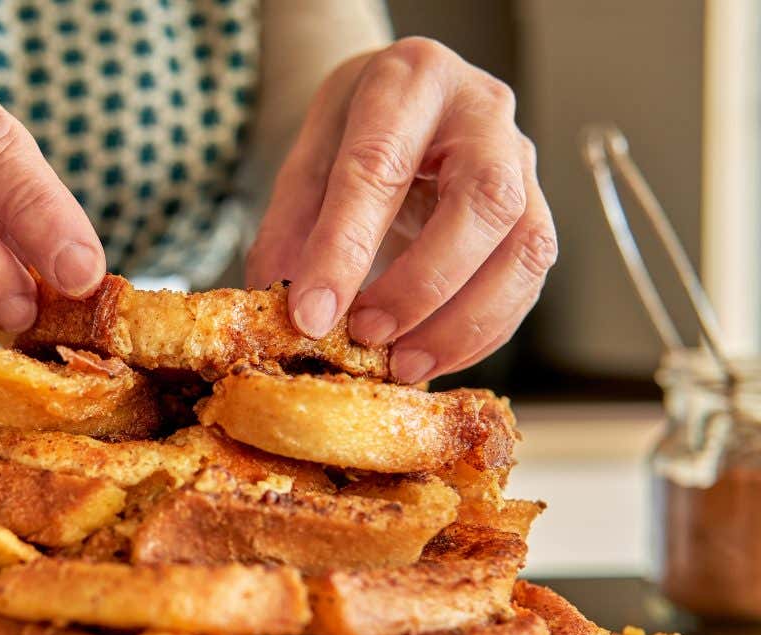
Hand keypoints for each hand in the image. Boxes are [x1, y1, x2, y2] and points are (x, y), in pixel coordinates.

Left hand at [247, 38, 557, 382]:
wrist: (398, 106)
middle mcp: (482, 113)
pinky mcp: (536, 212)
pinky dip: (481, 333)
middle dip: (423, 285)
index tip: (311, 316)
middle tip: (369, 336)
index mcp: (410, 80)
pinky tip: (432, 358)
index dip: (344, 250)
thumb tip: (287, 318)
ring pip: (524, 247)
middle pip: (483, 202)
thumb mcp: (305, 161)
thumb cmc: (351, 132)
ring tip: (402, 365)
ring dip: (464, 322)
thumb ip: (290, 232)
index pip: (378, 167)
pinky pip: (528, 281)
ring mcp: (522, 161)